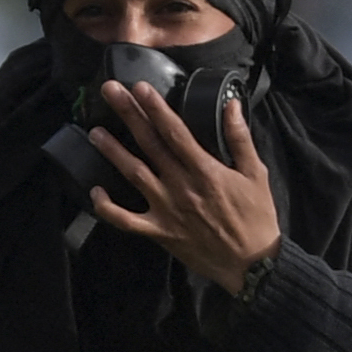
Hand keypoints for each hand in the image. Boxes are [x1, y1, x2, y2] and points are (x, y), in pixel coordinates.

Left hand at [87, 81, 280, 293]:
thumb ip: (240, 138)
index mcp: (205, 170)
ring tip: (94, 132)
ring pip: (134, 175)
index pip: (174, 132)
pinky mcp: (160, 232)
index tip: (140, 87)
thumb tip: (231, 105)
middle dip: (129, 115)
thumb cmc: (256, 218)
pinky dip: (108, 208)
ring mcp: (167, 210)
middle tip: (109, 91)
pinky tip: (95, 191)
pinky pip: (127, 221)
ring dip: (112, 152)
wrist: (251, 265)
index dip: (155, 107)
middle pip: (149, 144)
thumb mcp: (256, 174)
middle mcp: (181, 187)